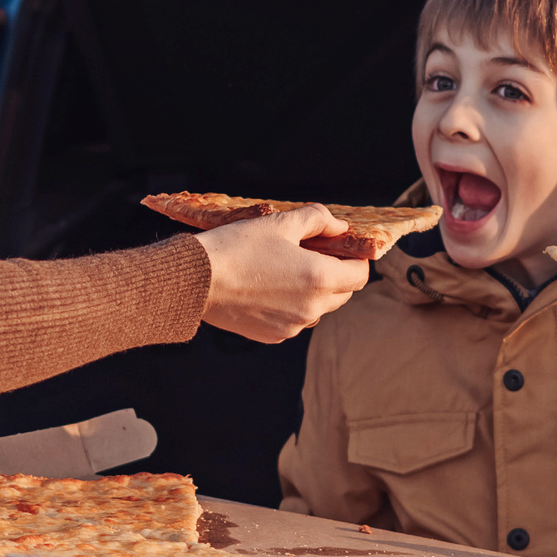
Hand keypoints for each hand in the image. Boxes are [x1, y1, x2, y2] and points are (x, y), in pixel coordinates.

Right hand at [194, 207, 370, 342]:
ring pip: (318, 309)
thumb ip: (317, 220)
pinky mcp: (273, 336)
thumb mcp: (279, 223)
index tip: (342, 249)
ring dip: (314, 292)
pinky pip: (295, 321)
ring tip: (286, 271)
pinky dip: (291, 306)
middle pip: (343, 294)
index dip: (355, 260)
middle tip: (314, 255)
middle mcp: (311, 309)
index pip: (360, 275)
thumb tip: (338, 226)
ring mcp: (292, 326)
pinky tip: (268, 288)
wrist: (196, 280)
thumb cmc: (236, 248)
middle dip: (336, 275)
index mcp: (319, 279)